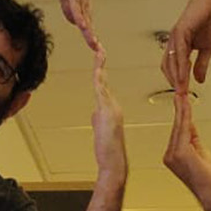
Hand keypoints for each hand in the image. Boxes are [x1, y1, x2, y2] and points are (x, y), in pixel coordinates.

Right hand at [41, 0, 96, 50]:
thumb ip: (68, 7)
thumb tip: (75, 21)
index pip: (87, 20)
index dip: (90, 34)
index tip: (94, 48)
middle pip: (89, 19)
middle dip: (92, 36)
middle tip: (98, 52)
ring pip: (84, 14)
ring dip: (88, 30)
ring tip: (92, 43)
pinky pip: (76, 4)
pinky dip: (79, 15)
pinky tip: (82, 26)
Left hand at [89, 46, 125, 176]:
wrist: (114, 163)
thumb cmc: (109, 154)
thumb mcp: (103, 134)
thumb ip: (100, 121)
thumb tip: (96, 115)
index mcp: (113, 110)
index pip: (105, 88)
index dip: (101, 74)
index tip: (99, 60)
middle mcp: (114, 106)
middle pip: (103, 82)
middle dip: (100, 64)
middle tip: (98, 47)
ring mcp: (111, 107)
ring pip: (102, 82)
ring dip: (99, 65)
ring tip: (97, 49)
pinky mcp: (107, 111)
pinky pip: (100, 89)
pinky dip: (98, 76)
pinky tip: (97, 65)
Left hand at [162, 0, 210, 89]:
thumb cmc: (210, 19)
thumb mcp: (207, 48)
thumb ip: (201, 64)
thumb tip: (199, 80)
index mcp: (178, 45)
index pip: (172, 67)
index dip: (176, 80)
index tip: (182, 94)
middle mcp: (174, 42)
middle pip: (168, 67)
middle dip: (174, 83)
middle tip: (180, 97)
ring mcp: (175, 36)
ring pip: (172, 62)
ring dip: (177, 79)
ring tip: (181, 92)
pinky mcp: (180, 32)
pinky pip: (179, 54)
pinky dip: (181, 68)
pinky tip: (184, 77)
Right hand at [163, 89, 210, 197]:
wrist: (209, 191)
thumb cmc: (207, 177)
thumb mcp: (200, 152)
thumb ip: (193, 139)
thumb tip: (190, 125)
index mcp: (172, 155)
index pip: (178, 131)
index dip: (180, 115)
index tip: (180, 102)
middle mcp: (169, 155)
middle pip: (177, 127)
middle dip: (180, 109)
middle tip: (180, 93)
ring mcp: (172, 155)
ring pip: (179, 127)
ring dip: (182, 110)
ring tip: (183, 95)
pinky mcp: (178, 153)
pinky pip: (183, 130)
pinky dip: (185, 116)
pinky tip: (185, 106)